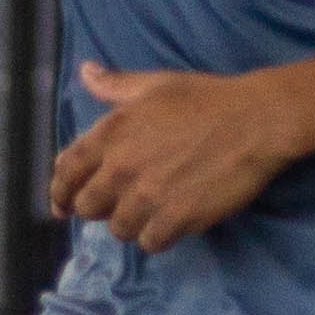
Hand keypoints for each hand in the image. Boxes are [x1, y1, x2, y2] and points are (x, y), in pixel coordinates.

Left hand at [44, 61, 298, 250]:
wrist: (255, 121)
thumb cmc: (207, 99)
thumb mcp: (156, 84)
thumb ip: (115, 85)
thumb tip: (86, 71)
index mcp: (111, 133)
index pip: (66, 172)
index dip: (59, 190)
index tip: (62, 202)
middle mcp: (122, 168)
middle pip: (87, 207)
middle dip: (97, 208)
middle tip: (115, 205)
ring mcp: (148, 196)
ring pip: (118, 229)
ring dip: (129, 224)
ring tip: (147, 212)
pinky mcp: (176, 218)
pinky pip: (150, 243)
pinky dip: (156, 237)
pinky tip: (169, 223)